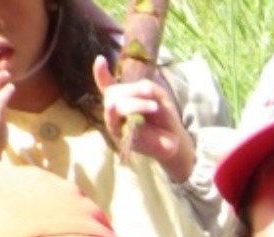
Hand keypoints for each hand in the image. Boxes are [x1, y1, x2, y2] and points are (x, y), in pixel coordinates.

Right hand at [93, 55, 194, 179]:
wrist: (172, 139)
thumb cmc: (163, 116)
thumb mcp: (158, 96)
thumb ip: (146, 88)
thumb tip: (138, 89)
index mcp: (122, 96)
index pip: (106, 84)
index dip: (100, 73)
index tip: (100, 59)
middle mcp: (114, 107)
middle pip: (113, 92)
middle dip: (133, 90)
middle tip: (150, 91)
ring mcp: (114, 121)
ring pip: (116, 104)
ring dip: (136, 103)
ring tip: (154, 107)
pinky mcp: (119, 133)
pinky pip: (117, 121)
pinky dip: (128, 114)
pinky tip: (131, 112)